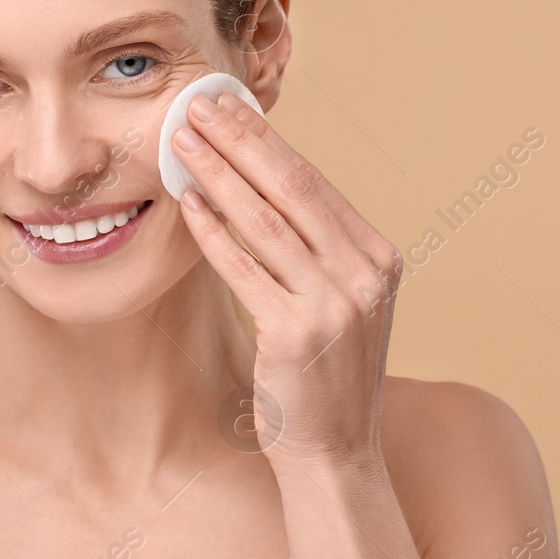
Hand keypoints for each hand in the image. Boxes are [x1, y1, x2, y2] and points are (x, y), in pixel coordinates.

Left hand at [171, 93, 402, 470]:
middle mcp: (363, 274)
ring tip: (182, 142)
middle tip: (198, 105)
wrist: (335, 454)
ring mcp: (333, 303)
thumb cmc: (324, 375)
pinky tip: (187, 204)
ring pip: (264, 221)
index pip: (314, 183)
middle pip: (291, 189)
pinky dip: (213, 233)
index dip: (267, 140)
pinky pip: (244, 269)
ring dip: (218, 175)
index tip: (229, 106)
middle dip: (240, 140)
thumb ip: (315, 249)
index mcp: (377, 258)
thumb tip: (259, 184)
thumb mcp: (338, 303)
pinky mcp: (295, 333)